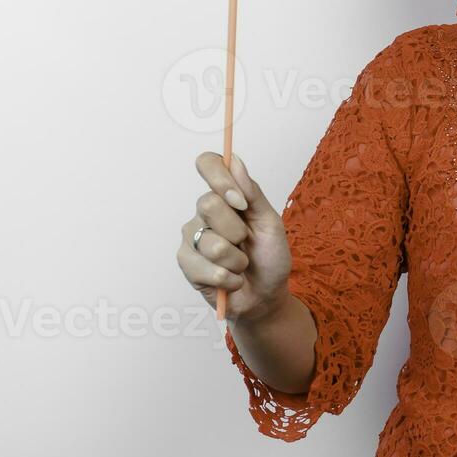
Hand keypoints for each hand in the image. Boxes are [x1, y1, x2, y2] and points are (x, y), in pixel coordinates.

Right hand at [176, 152, 292, 320]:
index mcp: (225, 196)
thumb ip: (253, 193)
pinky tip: (231, 280)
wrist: (266, 296)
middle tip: (246, 242)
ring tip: (240, 265)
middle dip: (237, 231)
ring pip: (211, 242)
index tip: (241, 202)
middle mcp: (204, 212)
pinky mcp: (186, 263)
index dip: (220, 179)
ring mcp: (191, 237)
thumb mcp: (270, 223)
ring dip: (237, 260)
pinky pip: (206, 268)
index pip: (208, 164)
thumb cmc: (270, 257)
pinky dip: (228, 278)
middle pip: (207, 204)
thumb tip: (235, 161)